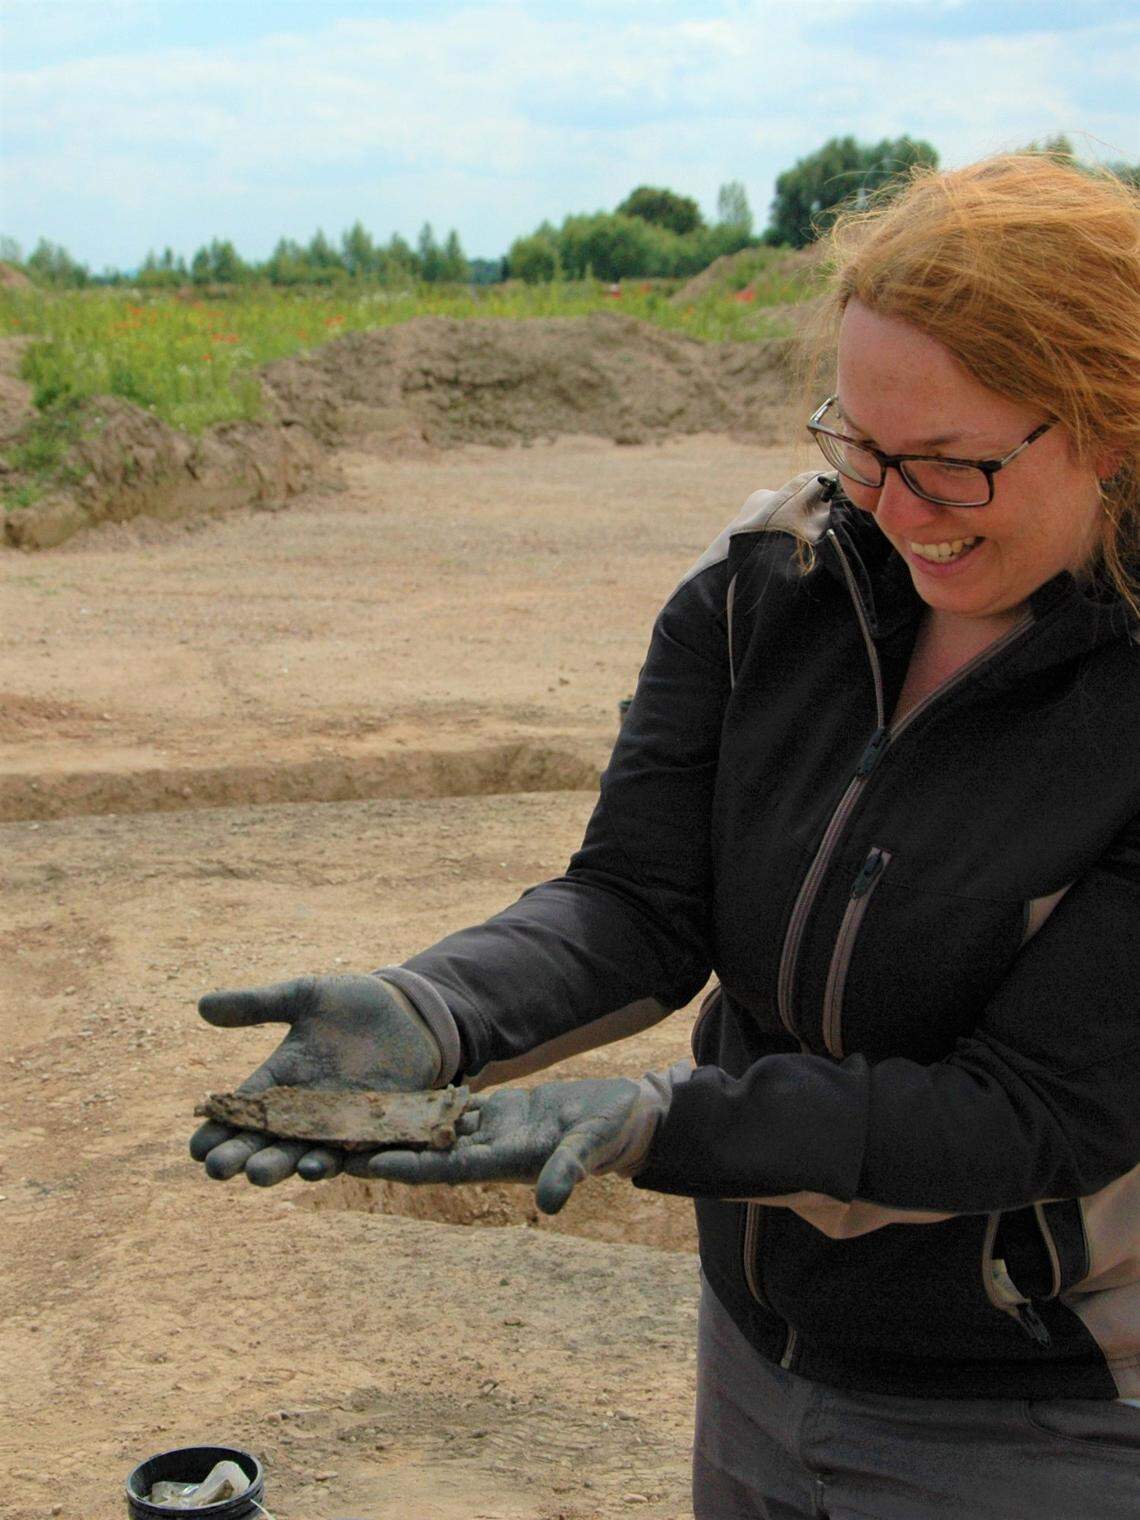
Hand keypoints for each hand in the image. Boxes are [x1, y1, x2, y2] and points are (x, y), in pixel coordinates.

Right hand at [189, 974, 440, 1186]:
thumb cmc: (353, 1003)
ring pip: (304, 1153)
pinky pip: (354, 1150)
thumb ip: (257, 1004)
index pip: (241, 1112)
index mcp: (279, 1081)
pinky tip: (318, 1164)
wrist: (410, 1012)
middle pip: (266, 1141)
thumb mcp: (304, 996)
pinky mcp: (375, 1128)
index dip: (217, 1131)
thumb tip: (201, 1005)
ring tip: (261, 1173)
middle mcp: (304, 1110)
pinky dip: (336, 1158)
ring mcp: (339, 1122)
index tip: (195, 1147)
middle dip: (242, 1156)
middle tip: (219, 1169)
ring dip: (283, 1165)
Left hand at [357, 1077, 653, 1214]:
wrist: (624, 1118)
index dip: (403, 1165)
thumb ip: (568, 1171)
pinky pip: (447, 1111)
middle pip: (421, 1152)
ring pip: (427, 1131)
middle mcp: (483, 1151)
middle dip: (378, 1150)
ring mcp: (486, 1133)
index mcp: (500, 1162)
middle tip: (330, 1146)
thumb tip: (551, 1201)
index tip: (361, 1164)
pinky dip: (419, 1106)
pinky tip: (386, 1096)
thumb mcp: (590, 1147)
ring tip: (343, 1118)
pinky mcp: (493, 1114)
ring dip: (390, 1128)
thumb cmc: (610, 1132)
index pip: (440, 1167)